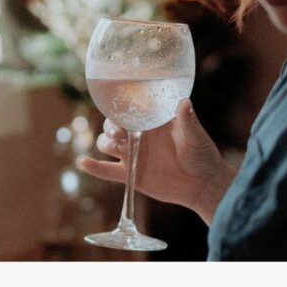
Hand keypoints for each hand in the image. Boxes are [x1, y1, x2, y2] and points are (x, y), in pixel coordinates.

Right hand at [78, 99, 236, 224]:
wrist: (202, 184)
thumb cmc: (201, 154)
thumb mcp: (195, 135)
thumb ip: (187, 120)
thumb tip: (184, 102)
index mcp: (151, 122)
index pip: (129, 109)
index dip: (120, 107)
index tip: (119, 109)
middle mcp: (138, 136)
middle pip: (112, 126)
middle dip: (110, 127)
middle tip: (118, 132)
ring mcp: (132, 155)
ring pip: (107, 145)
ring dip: (106, 143)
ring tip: (115, 146)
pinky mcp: (131, 174)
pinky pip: (107, 171)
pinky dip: (94, 167)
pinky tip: (83, 162)